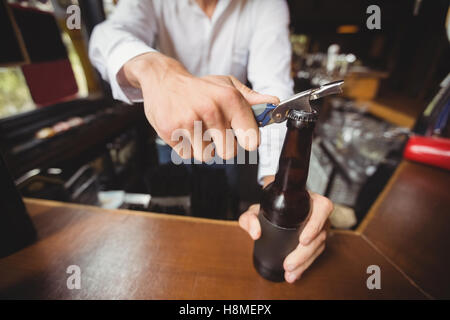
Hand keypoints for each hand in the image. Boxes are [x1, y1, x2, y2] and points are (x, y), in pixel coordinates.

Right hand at [122, 52, 278, 160]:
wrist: (162, 80)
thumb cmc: (199, 87)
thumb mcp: (227, 85)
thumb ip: (251, 98)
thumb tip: (275, 103)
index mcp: (229, 99)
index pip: (251, 138)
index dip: (248, 141)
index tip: (244, 139)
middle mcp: (210, 110)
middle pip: (229, 152)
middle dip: (223, 146)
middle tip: (214, 132)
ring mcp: (189, 122)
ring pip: (207, 156)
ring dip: (202, 147)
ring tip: (197, 129)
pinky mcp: (171, 131)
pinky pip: (187, 155)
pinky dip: (186, 147)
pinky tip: (184, 130)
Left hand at [239, 191, 332, 282]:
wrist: (273, 208)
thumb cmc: (267, 207)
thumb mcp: (256, 210)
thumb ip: (250, 218)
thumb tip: (256, 233)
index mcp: (308, 200)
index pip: (322, 208)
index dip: (316, 224)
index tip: (303, 240)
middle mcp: (317, 213)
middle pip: (320, 234)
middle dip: (304, 254)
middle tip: (288, 265)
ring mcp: (320, 226)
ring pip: (318, 247)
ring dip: (305, 263)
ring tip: (290, 274)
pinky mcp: (317, 239)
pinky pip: (315, 253)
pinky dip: (305, 265)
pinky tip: (296, 274)